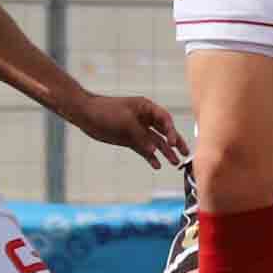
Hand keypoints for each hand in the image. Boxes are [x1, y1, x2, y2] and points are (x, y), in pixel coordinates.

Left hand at [67, 87, 186, 167]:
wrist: (86, 115)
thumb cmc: (107, 111)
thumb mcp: (126, 122)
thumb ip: (141, 137)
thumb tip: (154, 151)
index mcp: (146, 108)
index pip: (165, 119)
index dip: (171, 131)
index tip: (173, 143)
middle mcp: (145, 119)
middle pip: (164, 131)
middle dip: (175, 142)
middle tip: (186, 153)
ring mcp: (138, 130)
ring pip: (155, 142)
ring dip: (165, 152)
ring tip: (175, 163)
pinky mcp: (130, 140)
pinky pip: (144, 149)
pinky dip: (150, 156)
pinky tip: (157, 165)